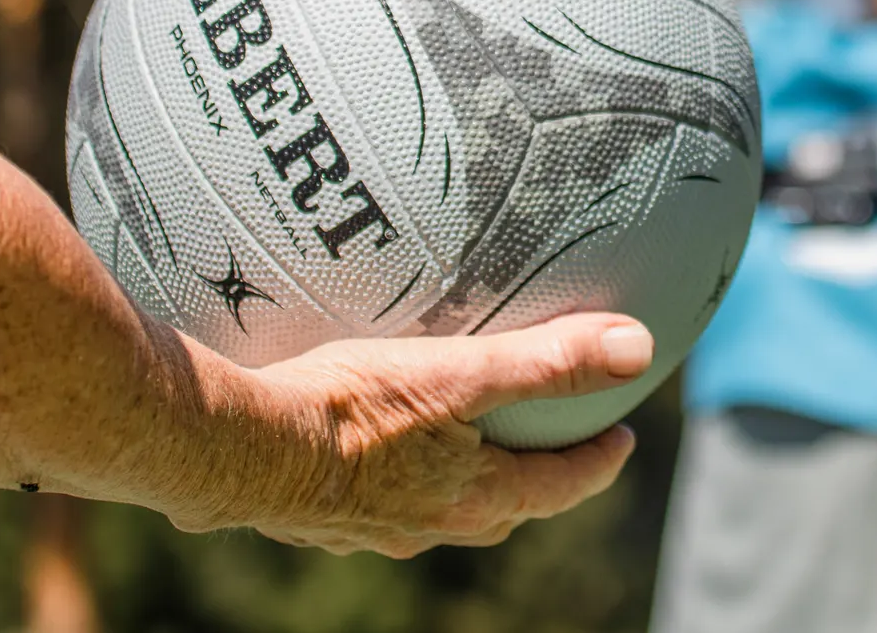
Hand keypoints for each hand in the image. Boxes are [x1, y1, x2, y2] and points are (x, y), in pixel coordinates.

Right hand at [209, 313, 652, 557]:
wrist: (238, 450)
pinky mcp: (324, 516)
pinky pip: (389, 498)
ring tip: (475, 440)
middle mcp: (430, 526)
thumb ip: (547, 360)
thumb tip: (637, 347)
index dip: (598, 461)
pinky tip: (386, 445)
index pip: (560, 486)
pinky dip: (411, 474)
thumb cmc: (348, 409)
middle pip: (507, 505)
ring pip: (445, 508)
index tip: (622, 439)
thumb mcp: (458, 372)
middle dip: (541, 476)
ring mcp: (374, 529)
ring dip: (472, 478)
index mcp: (473, 497)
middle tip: (561, 442)